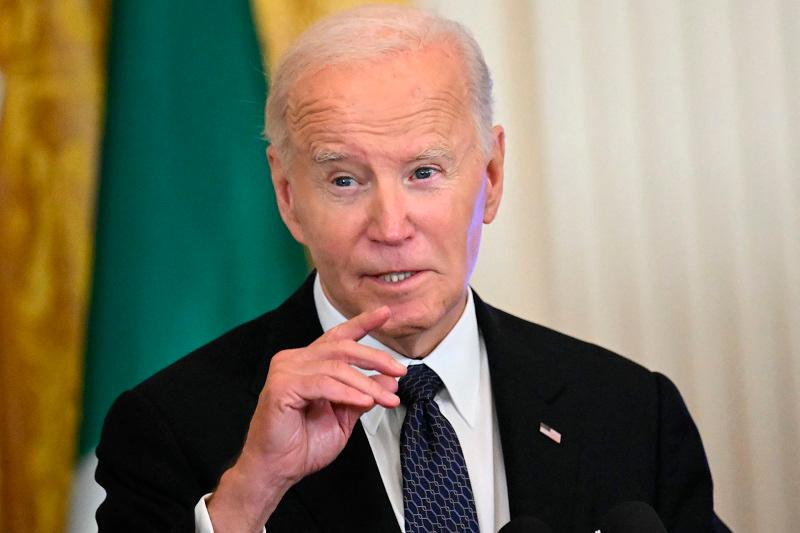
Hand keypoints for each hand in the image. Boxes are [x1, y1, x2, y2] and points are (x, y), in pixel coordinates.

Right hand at [208, 306, 405, 531]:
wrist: (279, 470)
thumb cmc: (303, 444)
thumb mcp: (345, 415)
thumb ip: (364, 393)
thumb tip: (390, 379)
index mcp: (309, 363)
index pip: (338, 336)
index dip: (363, 323)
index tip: (385, 314)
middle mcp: (295, 360)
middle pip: (342, 347)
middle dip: (375, 358)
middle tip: (399, 370)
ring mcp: (286, 371)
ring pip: (336, 367)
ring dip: (367, 383)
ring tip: (386, 399)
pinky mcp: (282, 387)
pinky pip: (323, 384)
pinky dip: (348, 393)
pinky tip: (364, 401)